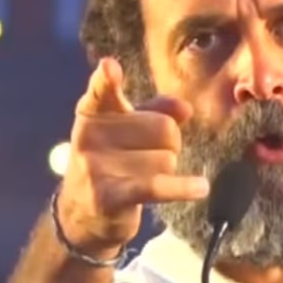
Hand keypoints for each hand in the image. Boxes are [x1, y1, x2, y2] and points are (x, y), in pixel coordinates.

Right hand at [55, 57, 208, 257]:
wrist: (81, 215)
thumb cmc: (110, 162)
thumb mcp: (125, 131)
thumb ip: (155, 111)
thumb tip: (185, 108)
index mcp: (92, 113)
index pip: (101, 92)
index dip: (107, 79)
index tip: (110, 68)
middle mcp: (90, 136)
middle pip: (163, 128)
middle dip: (170, 143)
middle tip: (150, 156)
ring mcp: (97, 167)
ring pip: (167, 159)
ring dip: (167, 171)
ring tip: (145, 178)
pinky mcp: (110, 196)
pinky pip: (156, 186)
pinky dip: (182, 187)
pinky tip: (201, 187)